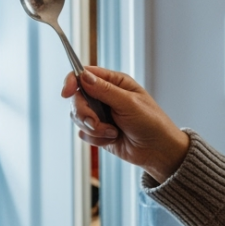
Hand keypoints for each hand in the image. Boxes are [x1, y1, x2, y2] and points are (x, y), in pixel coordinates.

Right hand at [62, 65, 189, 182]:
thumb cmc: (151, 123)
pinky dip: (97, 139)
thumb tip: (83, 76)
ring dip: (94, 128)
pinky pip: (84, 134)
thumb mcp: (129, 103)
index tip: (66, 93)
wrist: (158, 151)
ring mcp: (101, 114)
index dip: (72, 82)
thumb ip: (105, 90)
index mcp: (115, 83)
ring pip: (78, 117)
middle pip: (77, 98)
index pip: (85, 74)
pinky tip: (113, 139)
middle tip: (96, 122)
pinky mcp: (99, 132)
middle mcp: (105, 96)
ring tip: (113, 133)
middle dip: (84, 113)